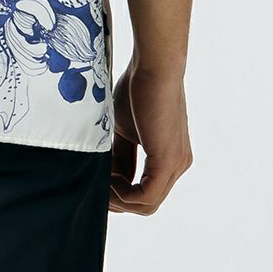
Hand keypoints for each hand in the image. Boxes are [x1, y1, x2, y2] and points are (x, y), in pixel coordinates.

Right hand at [109, 62, 192, 214]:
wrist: (154, 67)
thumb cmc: (138, 88)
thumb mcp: (124, 128)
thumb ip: (120, 153)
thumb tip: (107, 174)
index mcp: (169, 156)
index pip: (144, 189)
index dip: (119, 192)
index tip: (97, 184)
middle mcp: (177, 165)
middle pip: (147, 202)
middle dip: (118, 200)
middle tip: (95, 191)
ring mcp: (175, 165)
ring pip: (147, 204)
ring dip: (119, 200)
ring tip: (98, 186)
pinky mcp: (167, 162)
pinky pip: (146, 196)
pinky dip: (124, 195)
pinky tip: (107, 181)